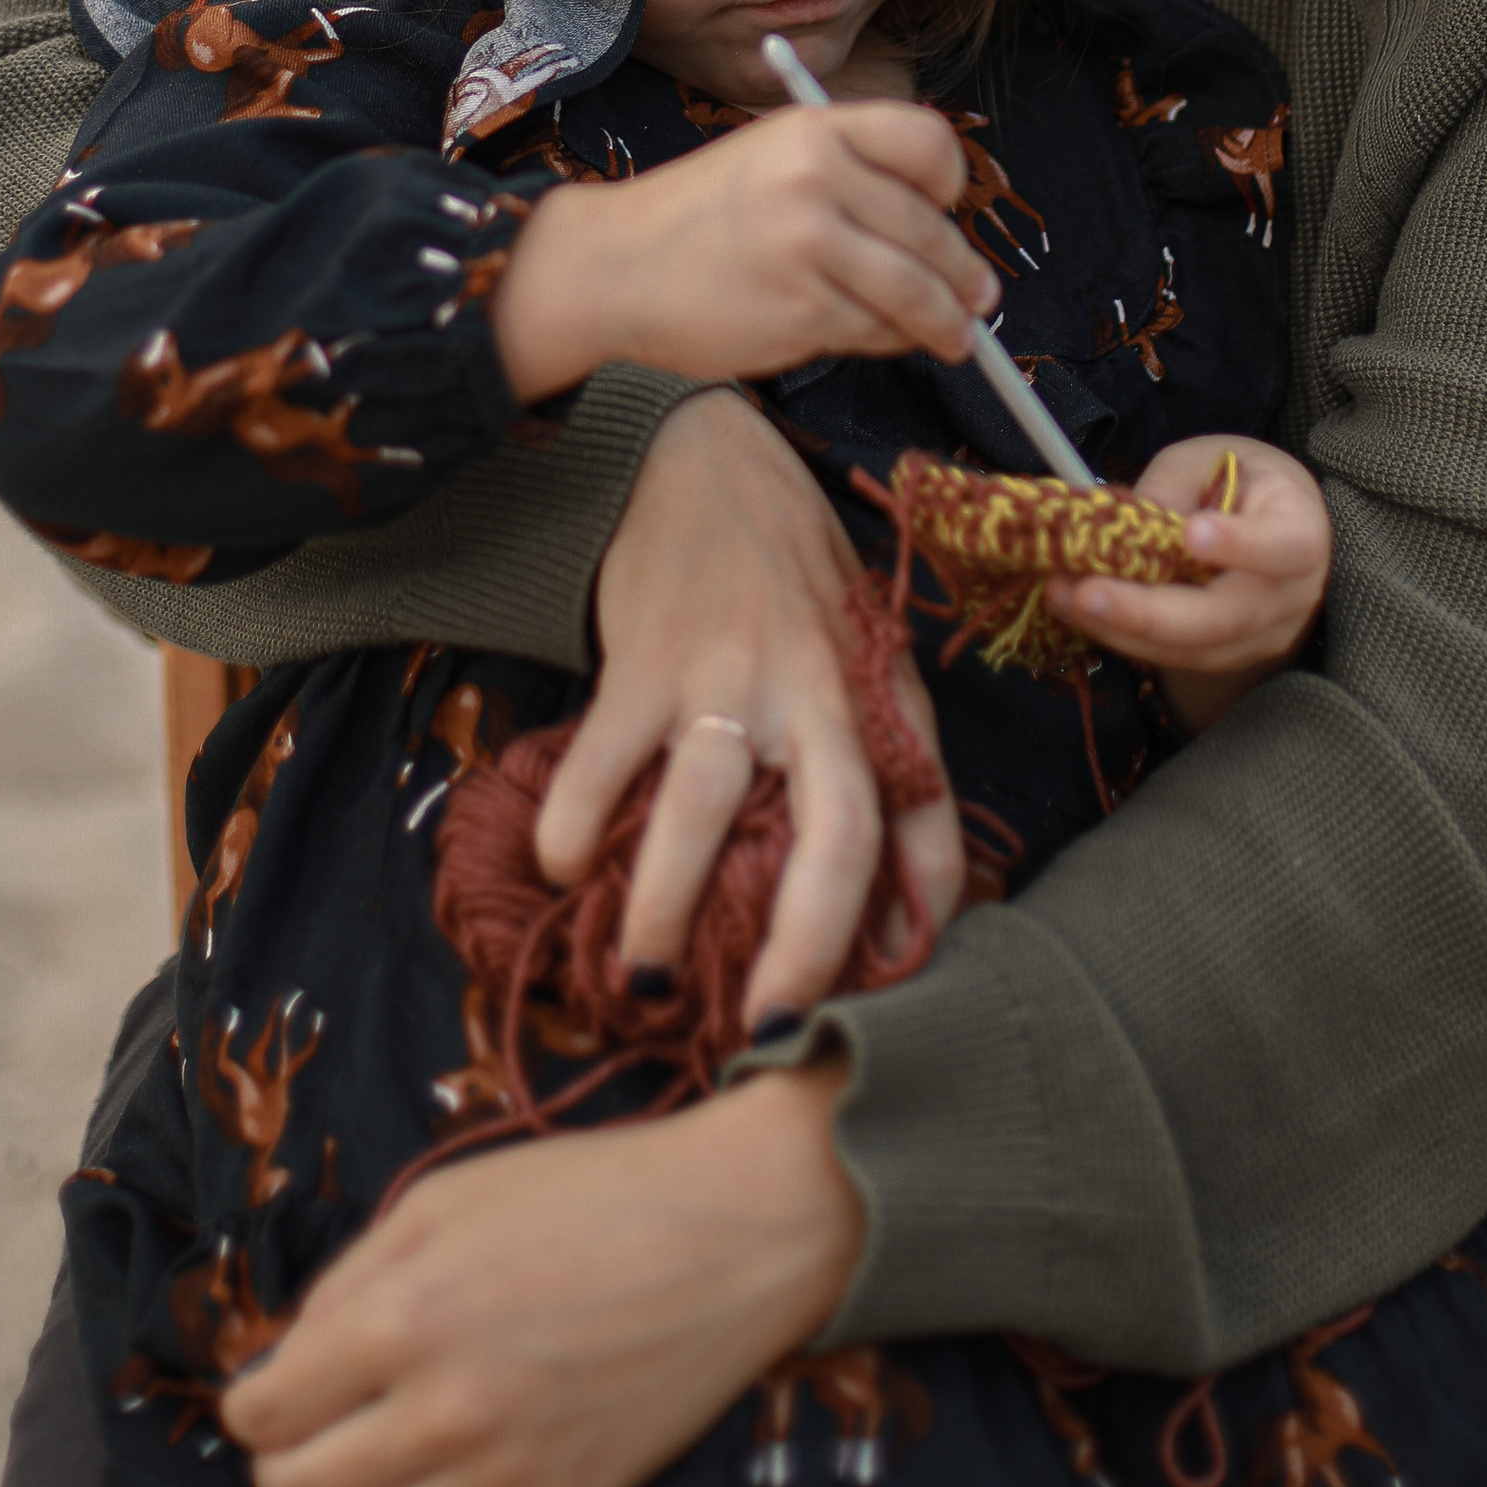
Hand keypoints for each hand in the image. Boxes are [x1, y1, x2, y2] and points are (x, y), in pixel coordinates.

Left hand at [224, 1067, 861, 1486]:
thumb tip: (289, 1358)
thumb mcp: (446, 1197)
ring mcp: (506, 1477)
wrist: (732, 1232)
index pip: (266, 1409)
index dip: (253, 1399)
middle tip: (310, 1427)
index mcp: (407, 1315)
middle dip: (282, 1459)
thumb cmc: (587, 1193)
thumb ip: (351, 1278)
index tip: (275, 1385)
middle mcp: (445, 1411)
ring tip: (366, 1467)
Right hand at [489, 102, 993, 399]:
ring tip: (955, 337)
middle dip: (963, 275)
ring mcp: (809, 244)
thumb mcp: (770, 159)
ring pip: (916, 290)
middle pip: (931, 229)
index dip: (949, 184)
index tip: (948, 213)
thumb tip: (941, 235)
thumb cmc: (696, 220)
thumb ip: (848, 179)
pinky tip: (872, 339)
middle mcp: (816, 177)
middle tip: (979, 300)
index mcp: (814, 129)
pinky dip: (887, 342)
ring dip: (945, 323)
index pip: (928, 142)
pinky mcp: (802, 309)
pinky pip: (876, 331)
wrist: (611, 268)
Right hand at [536, 388, 963, 1032]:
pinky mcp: (646, 656)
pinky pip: (604, 761)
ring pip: (701, 810)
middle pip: (834, 832)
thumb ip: (883, 776)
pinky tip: (565, 868)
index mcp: (879, 700)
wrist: (704, 459)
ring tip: (644, 978)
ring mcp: (729, 673)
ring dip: (665, 909)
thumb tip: (903, 924)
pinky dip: (576, 828)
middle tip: (764, 1028)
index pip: (922, 821)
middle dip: (804, 944)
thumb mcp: (863, 664)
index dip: (915, 917)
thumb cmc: (792, 584)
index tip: (881, 997)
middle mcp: (818, 691)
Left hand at [1052, 435, 1331, 736]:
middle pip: (1225, 617)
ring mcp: (1259, 637)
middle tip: (1087, 591)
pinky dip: (1121, 636)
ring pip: (1192, 647)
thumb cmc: (1242, 484)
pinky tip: (1077, 609)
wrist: (1274, 534)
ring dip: (1120, 627)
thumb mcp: (1210, 460)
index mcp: (1299, 531)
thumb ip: (1173, 485)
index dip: (1241, 545)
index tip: (1193, 533)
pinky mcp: (1224, 658)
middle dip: (1149, 610)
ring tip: (1062, 595)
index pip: (1282, 546)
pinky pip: (1174, 657)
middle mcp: (1288, 596)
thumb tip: (1121, 522)